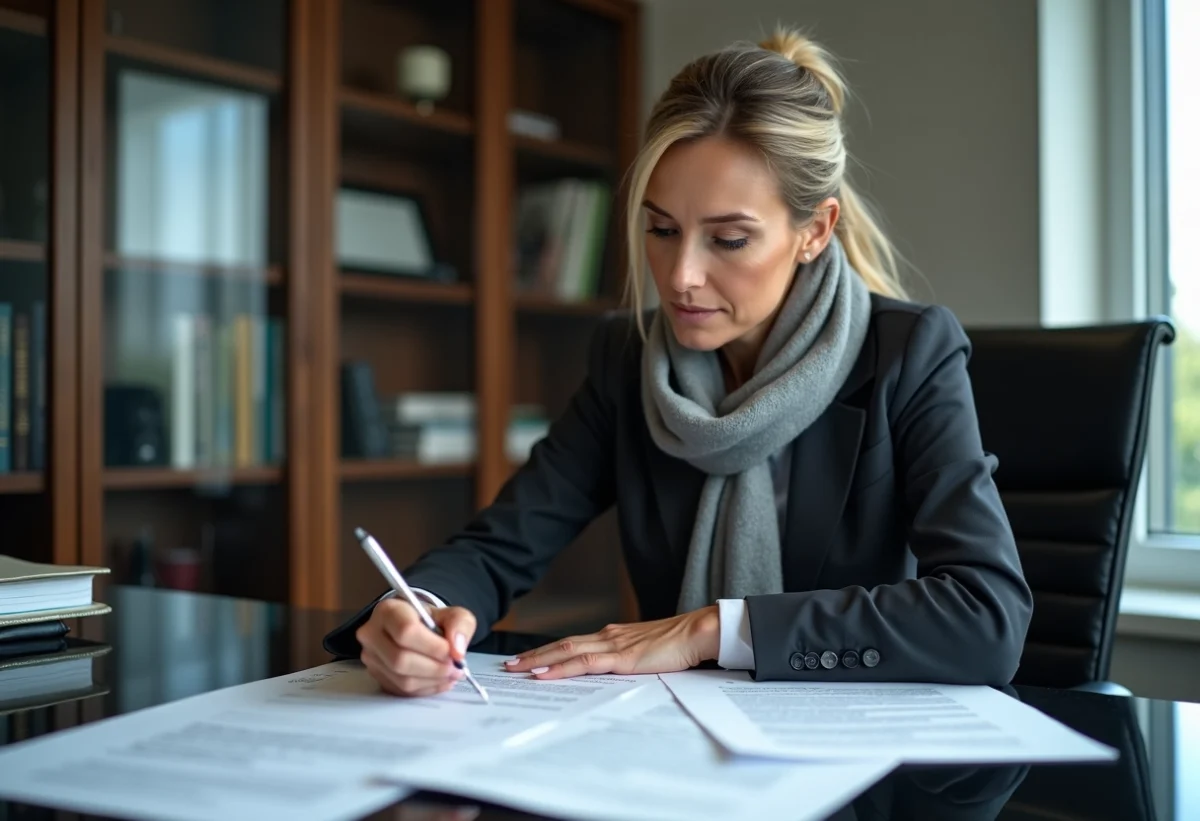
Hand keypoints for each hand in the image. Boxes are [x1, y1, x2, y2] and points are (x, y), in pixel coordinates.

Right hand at [356, 597, 476, 696]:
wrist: (416, 629)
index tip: (452, 652)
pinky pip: (402, 690)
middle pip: (401, 660)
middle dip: (434, 668)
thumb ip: (459, 625)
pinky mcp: (377, 676)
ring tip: (451, 674)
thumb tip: (457, 650)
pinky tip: (439, 680)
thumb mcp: (452, 614)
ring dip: (432, 681)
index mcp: (389, 611)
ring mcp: (372, 657)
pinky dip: (426, 689)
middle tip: (455, 667)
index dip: (433, 647)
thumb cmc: (430, 620)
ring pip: (402, 679)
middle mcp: (372, 634)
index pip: (406, 631)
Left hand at [502, 606, 719, 679]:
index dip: (549, 650)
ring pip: (567, 651)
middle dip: (534, 654)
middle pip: (562, 644)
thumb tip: (616, 671)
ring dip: (539, 660)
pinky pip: (584, 663)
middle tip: (509, 665)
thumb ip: (629, 659)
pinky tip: (544, 673)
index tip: (528, 658)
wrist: (698, 632)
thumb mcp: (647, 652)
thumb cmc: (679, 643)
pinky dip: (560, 667)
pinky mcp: (622, 658)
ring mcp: (613, 645)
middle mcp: (608, 636)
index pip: (573, 643)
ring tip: (517, 668)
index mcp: (614, 635)